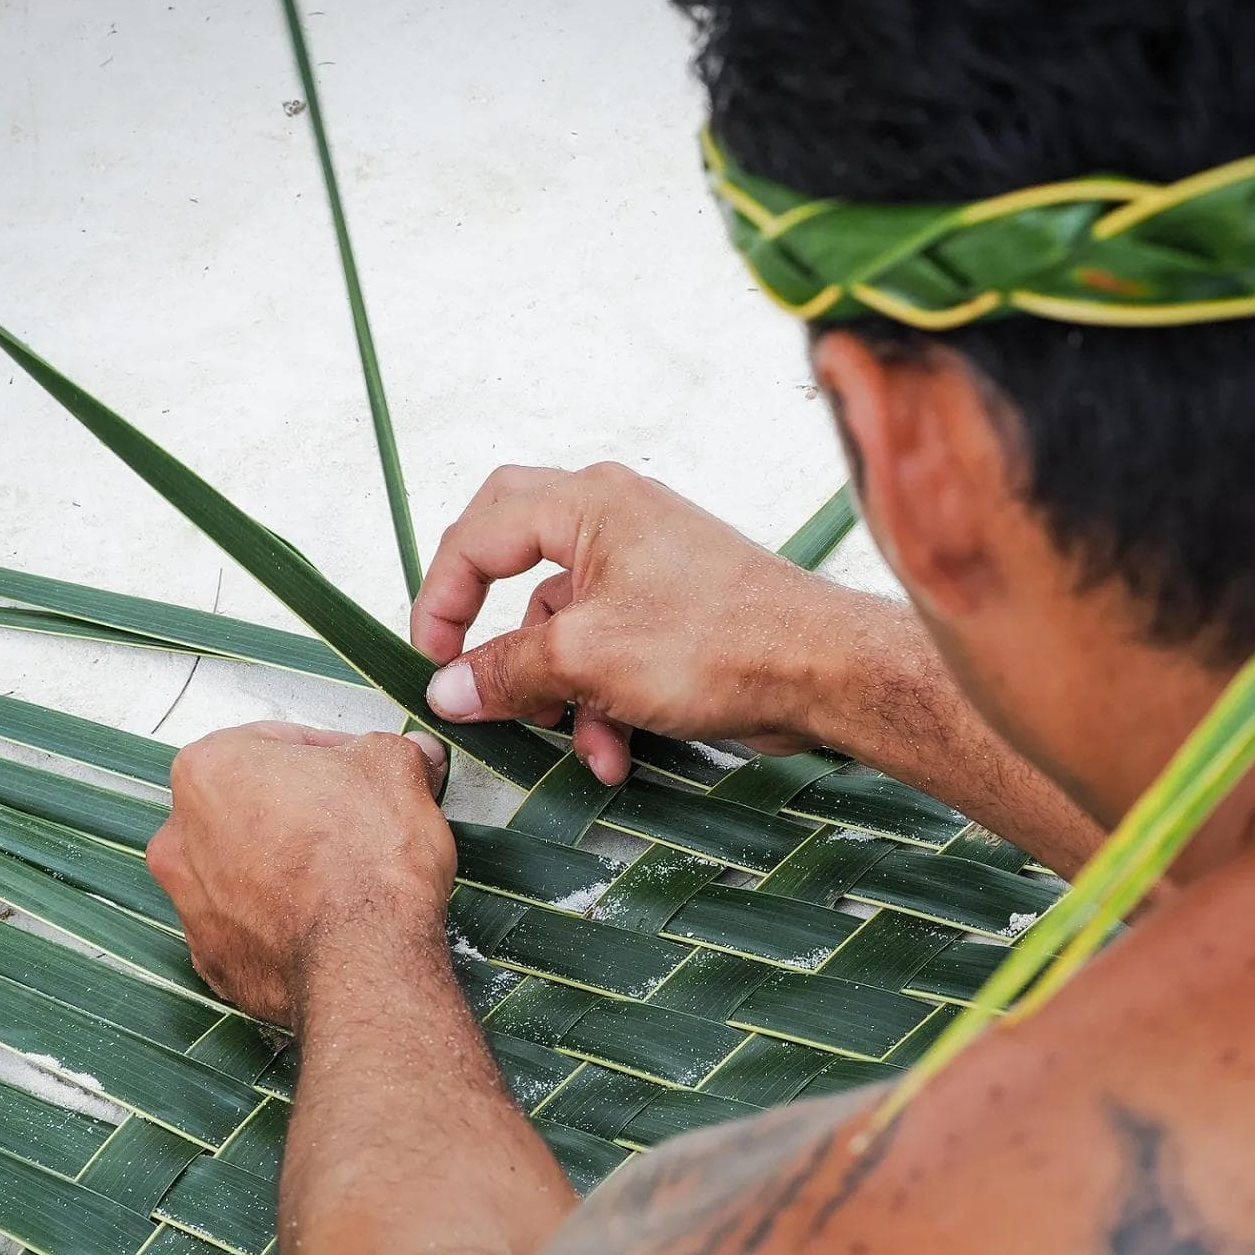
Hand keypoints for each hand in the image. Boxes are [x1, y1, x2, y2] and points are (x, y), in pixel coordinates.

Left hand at [146, 722, 453, 1026]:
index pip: (278, 743)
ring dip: (286, 866)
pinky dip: (281, 921)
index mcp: (211, 769)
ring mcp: (191, 904)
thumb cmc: (367, 860)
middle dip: (300, 811)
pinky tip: (325, 919)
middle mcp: (181, 835)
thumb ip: (393, 750)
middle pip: (251, 806)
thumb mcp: (395, 766)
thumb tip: (406, 754)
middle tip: (354, 822)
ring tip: (344, 875)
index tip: (362, 773)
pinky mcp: (214, 958)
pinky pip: (249, 926)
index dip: (332, 755)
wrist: (366, 957)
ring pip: (244, 868)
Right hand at [411, 462, 842, 783]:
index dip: (443, 597)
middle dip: (496, 634)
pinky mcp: (673, 614)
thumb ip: (506, 671)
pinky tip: (613, 750)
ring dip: (560, 692)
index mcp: (589, 504)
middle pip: (518, 565)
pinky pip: (610, 652)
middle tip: (470, 672)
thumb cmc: (721, 641)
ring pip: (566, 626)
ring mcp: (648, 566)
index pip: (480, 532)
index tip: (432, 657)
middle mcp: (616, 521)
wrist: (822, 673)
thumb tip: (447, 689)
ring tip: (575, 739)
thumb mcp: (588, 659)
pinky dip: (602, 702)